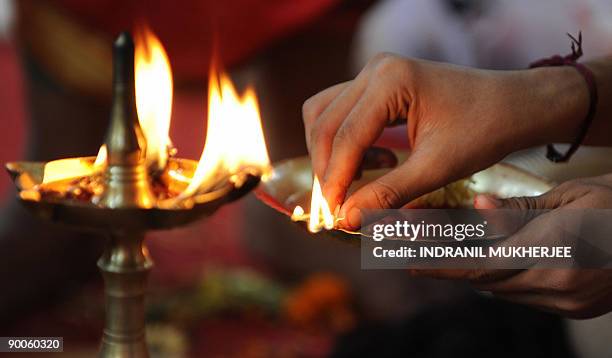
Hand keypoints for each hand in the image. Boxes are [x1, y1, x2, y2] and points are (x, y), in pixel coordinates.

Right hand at [303, 53, 587, 228]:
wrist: (513, 106)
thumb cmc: (483, 131)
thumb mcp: (436, 168)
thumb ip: (388, 193)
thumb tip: (347, 219)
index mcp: (391, 81)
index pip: (345, 136)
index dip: (334, 178)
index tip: (332, 214)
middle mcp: (376, 69)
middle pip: (324, 122)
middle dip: (327, 167)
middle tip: (337, 204)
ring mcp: (375, 72)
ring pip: (325, 114)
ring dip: (331, 152)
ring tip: (358, 180)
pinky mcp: (378, 82)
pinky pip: (341, 111)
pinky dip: (345, 140)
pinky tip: (379, 161)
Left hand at [413, 174, 611, 317]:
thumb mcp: (568, 197)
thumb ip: (519, 209)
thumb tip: (478, 207)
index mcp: (552, 252)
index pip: (479, 267)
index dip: (440, 265)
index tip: (409, 261)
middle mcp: (557, 285)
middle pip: (486, 282)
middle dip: (450, 268)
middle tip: (417, 254)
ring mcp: (568, 303)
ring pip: (502, 290)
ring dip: (476, 273)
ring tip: (450, 252)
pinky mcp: (576, 310)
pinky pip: (524, 296)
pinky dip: (504, 279)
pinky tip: (494, 259)